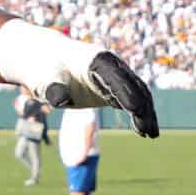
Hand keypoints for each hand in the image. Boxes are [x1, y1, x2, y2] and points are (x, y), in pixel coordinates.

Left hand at [44, 52, 158, 138]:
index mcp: (95, 59)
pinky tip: (145, 132)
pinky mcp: (114, 88)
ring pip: (138, 93)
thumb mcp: (45, 79)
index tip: (133, 109)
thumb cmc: (45, 70)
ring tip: (150, 135)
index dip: (124, 92)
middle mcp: (111, 65)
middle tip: (146, 130)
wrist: (47, 61)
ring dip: (145, 113)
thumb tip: (60, 100)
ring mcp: (115, 76)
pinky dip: (140, 114)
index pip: (114, 76)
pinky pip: (133, 100)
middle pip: (133, 85)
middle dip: (141, 106)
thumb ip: (53, 88)